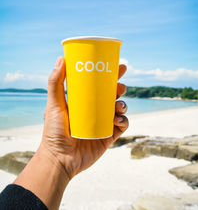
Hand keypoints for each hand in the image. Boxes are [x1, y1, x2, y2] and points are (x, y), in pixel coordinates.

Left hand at [41, 56, 128, 180]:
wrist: (60, 160)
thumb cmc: (53, 132)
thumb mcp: (54, 105)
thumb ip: (55, 83)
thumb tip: (61, 58)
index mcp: (84, 101)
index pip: (98, 84)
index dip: (109, 75)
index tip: (117, 65)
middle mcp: (94, 110)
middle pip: (112, 94)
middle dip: (119, 88)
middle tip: (120, 86)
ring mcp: (102, 123)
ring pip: (119, 109)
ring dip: (123, 104)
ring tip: (118, 105)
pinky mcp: (108, 136)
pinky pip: (122, 126)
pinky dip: (124, 121)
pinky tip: (118, 119)